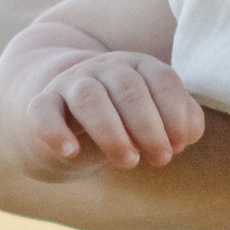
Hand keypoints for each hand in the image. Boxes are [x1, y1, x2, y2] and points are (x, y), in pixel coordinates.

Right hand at [27, 52, 204, 173]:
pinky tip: (69, 152)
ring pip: (88, 96)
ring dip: (111, 130)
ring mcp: (69, 84)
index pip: (162, 79)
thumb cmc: (118, 122)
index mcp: (136, 67)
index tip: (179, 145)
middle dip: (149, 126)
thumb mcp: (152, 120)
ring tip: (128, 162)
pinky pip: (42, 111)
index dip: (175, 112)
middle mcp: (103, 69)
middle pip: (128, 87)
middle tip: (161, 159)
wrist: (58, 121)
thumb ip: (180, 121)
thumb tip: (189, 133)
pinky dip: (55, 131)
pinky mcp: (40, 106)